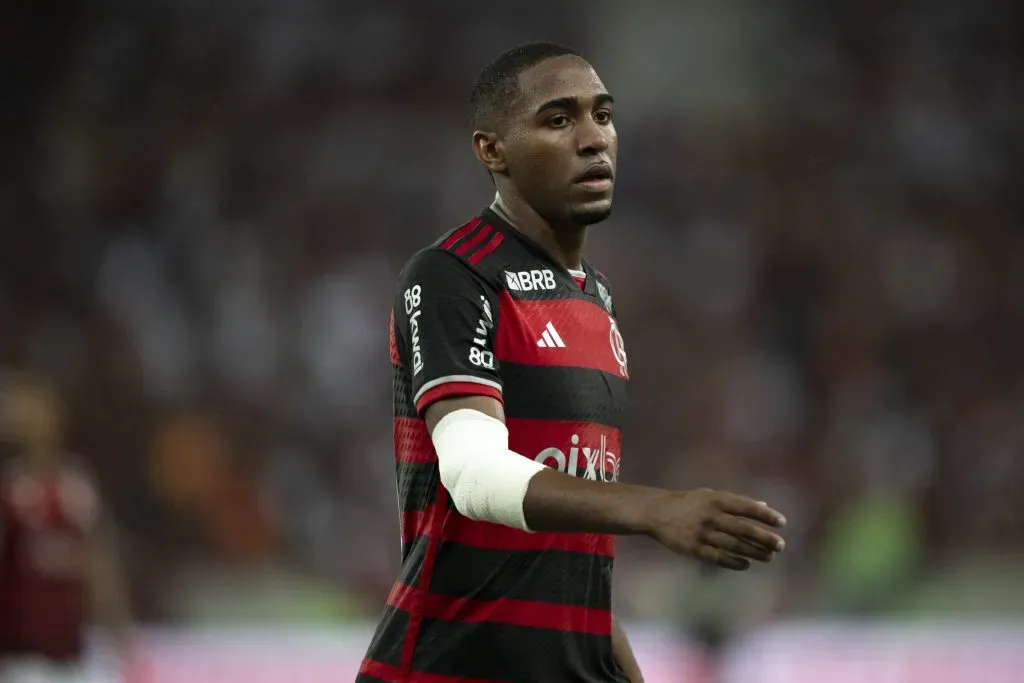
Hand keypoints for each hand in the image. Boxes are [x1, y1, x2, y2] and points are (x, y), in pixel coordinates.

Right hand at [644, 488, 786, 569]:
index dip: (766, 515)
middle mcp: (711, 516)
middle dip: (765, 538)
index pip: (747, 507)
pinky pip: (719, 558)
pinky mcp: (695, 549)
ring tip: (769, 557)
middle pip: (744, 529)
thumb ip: (736, 502)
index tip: (782, 523)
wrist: (658, 512)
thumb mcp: (710, 496)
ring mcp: (703, 534)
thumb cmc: (689, 503)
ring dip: (755, 552)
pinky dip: (735, 562)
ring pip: (734, 546)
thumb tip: (764, 507)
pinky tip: (747, 564)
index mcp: (716, 500)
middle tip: (781, 545)